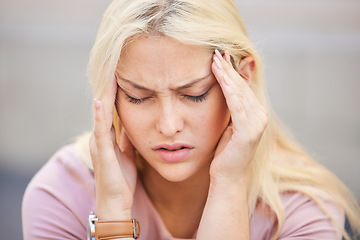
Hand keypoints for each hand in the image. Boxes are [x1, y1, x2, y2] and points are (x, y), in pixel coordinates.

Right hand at [89, 76, 136, 219]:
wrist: (116, 203)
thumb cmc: (121, 181)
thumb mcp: (128, 155)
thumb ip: (128, 140)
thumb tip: (134, 125)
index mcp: (108, 138)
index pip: (111, 110)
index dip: (115, 93)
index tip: (121, 75)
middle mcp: (101, 138)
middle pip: (104, 108)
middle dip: (109, 88)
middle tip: (114, 66)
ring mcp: (100, 145)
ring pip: (100, 115)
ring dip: (104, 95)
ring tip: (108, 74)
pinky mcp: (102, 153)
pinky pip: (100, 131)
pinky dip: (100, 115)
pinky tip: (100, 100)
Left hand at [210, 50, 267, 185]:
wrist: (227, 177)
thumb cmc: (225, 152)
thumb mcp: (228, 124)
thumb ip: (231, 106)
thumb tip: (229, 87)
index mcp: (255, 114)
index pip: (243, 87)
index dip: (232, 71)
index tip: (220, 56)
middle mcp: (260, 116)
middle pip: (242, 87)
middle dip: (229, 69)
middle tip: (216, 52)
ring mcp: (256, 124)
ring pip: (240, 94)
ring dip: (227, 75)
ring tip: (216, 60)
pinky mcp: (248, 133)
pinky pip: (237, 107)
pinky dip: (230, 91)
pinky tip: (222, 78)